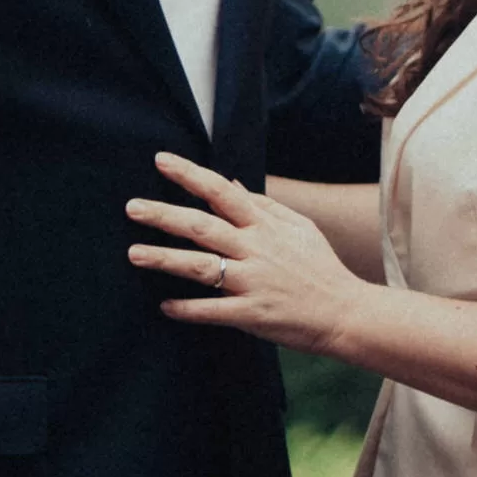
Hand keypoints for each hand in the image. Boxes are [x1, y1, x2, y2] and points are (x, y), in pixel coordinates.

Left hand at [127, 150, 368, 354]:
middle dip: (164, 215)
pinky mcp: (252, 315)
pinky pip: (213, 311)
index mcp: (265, 224)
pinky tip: (165, 305)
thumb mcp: (298, 227)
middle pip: (202, 226)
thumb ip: (264, 205)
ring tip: (134, 253)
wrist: (344, 312)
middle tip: (131, 207)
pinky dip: (188, 308)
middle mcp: (255, 249)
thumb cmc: (320, 267)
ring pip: (200, 266)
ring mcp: (252, 282)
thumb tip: (231, 185)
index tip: (161, 161)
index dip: (189, 175)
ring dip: (164, 259)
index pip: (220, 192)